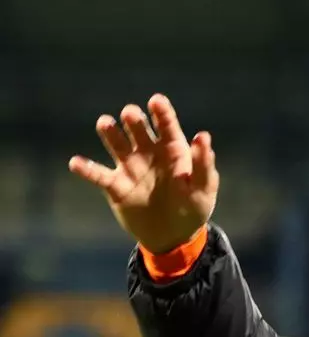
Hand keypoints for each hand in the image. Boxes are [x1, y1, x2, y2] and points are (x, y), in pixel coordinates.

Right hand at [67, 94, 218, 253]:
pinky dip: (86, 169)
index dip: (162, 112)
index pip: (167, 126)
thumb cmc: (193, 207)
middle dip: (133, 119)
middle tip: (130, 114)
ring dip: (110, 133)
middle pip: (137, 129)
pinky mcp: (115, 186)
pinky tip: (75, 163)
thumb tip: (202, 136)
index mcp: (173, 150)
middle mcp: (148, 152)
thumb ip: (203, 164)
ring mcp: (130, 167)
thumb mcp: (203, 188)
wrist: (174, 236)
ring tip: (105, 123)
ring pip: (116, 144)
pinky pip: (98, 175)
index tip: (156, 100)